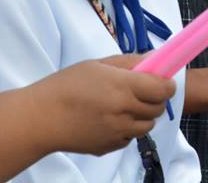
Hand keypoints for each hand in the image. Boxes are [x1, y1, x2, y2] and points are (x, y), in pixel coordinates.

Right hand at [37, 56, 174, 154]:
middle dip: (156, 98)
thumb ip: (130, 62)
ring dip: (143, 115)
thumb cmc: (66, 86)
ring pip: (147, 125)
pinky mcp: (109, 147)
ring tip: (125, 105)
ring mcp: (117, 132)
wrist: (40, 119)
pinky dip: (128, 129)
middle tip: (143, 91)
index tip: (163, 80)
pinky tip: (111, 119)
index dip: (167, 84)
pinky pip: (130, 138)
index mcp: (122, 87)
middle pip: (158, 108)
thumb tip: (155, 60)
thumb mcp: (98, 64)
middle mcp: (123, 111)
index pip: (163, 89)